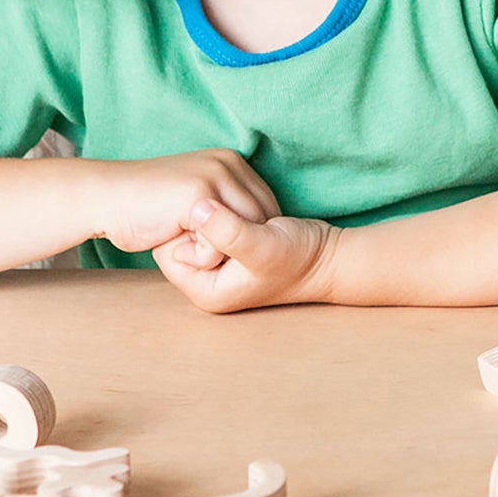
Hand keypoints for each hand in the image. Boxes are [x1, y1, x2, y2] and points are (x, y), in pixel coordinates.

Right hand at [95, 151, 278, 255]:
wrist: (104, 197)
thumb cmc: (146, 206)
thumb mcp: (194, 199)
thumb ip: (223, 206)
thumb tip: (258, 229)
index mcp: (230, 160)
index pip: (267, 205)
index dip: (253, 234)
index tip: (226, 249)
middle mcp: (228, 163)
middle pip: (264, 221)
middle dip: (243, 245)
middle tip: (203, 251)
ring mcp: (214, 176)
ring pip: (248, 234)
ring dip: (222, 252)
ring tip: (187, 245)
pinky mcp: (199, 196)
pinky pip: (222, 243)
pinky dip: (202, 256)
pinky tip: (173, 242)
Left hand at [153, 199, 339, 313]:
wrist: (329, 258)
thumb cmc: (299, 257)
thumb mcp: (262, 245)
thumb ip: (228, 230)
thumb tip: (196, 206)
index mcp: (205, 290)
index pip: (168, 252)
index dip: (185, 227)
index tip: (212, 219)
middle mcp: (207, 280)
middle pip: (176, 241)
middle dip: (195, 221)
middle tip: (226, 215)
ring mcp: (218, 266)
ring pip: (193, 231)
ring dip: (209, 215)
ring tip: (237, 215)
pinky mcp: (229, 249)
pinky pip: (209, 226)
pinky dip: (221, 213)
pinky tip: (241, 210)